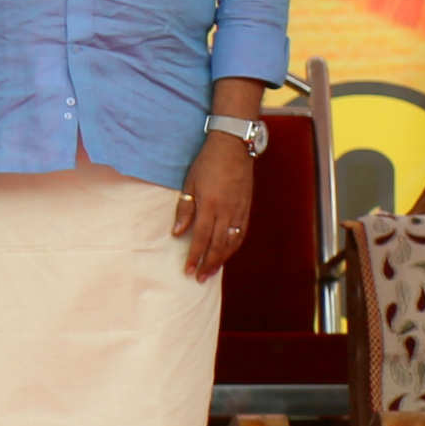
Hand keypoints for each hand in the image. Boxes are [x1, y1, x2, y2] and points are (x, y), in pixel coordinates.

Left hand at [177, 132, 256, 281]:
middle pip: (218, 245)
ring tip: (212, 271)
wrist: (233, 147)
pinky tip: (227, 253)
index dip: (194, 256)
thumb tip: (178, 232)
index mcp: (210, 205)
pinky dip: (234, 246)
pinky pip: (241, 233)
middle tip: (200, 278)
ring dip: (222, 259)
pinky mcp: (246, 207)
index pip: (201, 238)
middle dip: (208, 264)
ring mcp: (239, 210)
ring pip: (232, 242)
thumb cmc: (207, 162)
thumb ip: (185, 208)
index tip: (187, 270)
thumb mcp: (190, 182)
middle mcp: (227, 211)